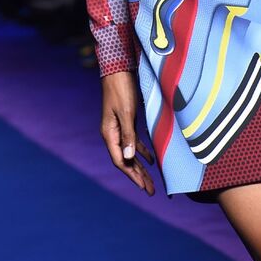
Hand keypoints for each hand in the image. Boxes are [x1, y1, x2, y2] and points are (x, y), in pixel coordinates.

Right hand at [100, 70, 155, 194]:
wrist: (118, 70)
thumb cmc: (121, 89)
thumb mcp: (126, 112)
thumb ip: (128, 134)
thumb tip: (128, 158)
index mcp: (109, 134)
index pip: (120, 161)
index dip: (132, 176)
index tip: (144, 187)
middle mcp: (113, 134)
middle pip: (125, 161)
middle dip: (138, 176)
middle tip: (151, 191)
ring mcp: (119, 128)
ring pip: (130, 153)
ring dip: (140, 166)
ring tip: (151, 181)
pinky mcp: (126, 121)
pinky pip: (134, 142)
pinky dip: (142, 151)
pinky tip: (151, 159)